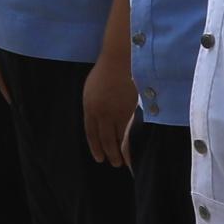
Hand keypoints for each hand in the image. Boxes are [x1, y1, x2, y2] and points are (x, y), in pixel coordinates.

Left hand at [81, 53, 139, 167]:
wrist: (120, 60)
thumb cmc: (106, 73)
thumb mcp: (91, 90)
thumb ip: (93, 107)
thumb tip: (97, 123)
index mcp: (89, 107)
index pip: (91, 133)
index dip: (95, 147)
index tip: (99, 158)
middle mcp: (101, 113)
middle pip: (105, 139)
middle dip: (109, 153)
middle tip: (113, 163)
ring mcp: (117, 112)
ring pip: (118, 138)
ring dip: (121, 152)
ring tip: (124, 162)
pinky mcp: (131, 110)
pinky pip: (130, 131)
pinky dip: (131, 142)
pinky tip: (133, 150)